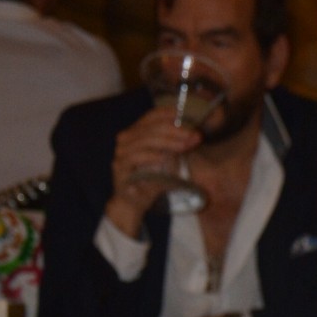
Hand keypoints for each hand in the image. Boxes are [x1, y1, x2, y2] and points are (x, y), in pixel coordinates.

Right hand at [107, 106, 201, 234]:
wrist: (134, 202)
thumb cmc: (151, 179)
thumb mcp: (168, 161)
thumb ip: (177, 148)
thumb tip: (196, 136)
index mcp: (135, 133)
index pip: (150, 117)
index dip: (167, 114)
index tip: (185, 115)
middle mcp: (126, 139)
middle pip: (151, 128)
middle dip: (175, 131)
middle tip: (193, 136)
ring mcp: (121, 153)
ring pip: (145, 141)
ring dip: (168, 142)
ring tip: (184, 146)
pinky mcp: (120, 167)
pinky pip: (135, 157)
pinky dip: (151, 156)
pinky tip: (164, 158)